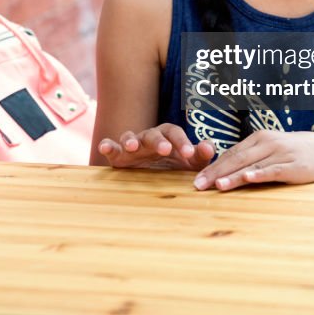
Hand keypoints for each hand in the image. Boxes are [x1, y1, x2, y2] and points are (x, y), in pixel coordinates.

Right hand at [97, 123, 215, 170]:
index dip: (182, 141)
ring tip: (132, 147)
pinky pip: (111, 147)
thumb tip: (209, 147)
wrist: (156, 180)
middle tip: (165, 150)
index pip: (175, 133)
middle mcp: (149, 138)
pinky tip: (104, 147)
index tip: (190, 153)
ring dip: (131, 140)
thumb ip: (201, 155)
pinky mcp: (118, 156)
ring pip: (130, 137)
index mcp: (168, 136)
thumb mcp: (191, 164)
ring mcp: (133, 146)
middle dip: (158, 141)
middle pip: (153, 134)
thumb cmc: (176, 167)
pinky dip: (107, 145)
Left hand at [192, 129, 313, 190]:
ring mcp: (280, 153)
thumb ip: (251, 158)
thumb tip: (226, 171)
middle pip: (236, 159)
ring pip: (252, 165)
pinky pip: (273, 170)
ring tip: (216, 185)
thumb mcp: (271, 150)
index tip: (196, 180)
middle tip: (198, 186)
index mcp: (258, 139)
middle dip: (215, 173)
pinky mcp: (293, 165)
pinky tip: (248, 179)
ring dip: (233, 176)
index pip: (231, 154)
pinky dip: (259, 174)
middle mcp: (267, 143)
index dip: (212, 167)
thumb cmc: (294, 153)